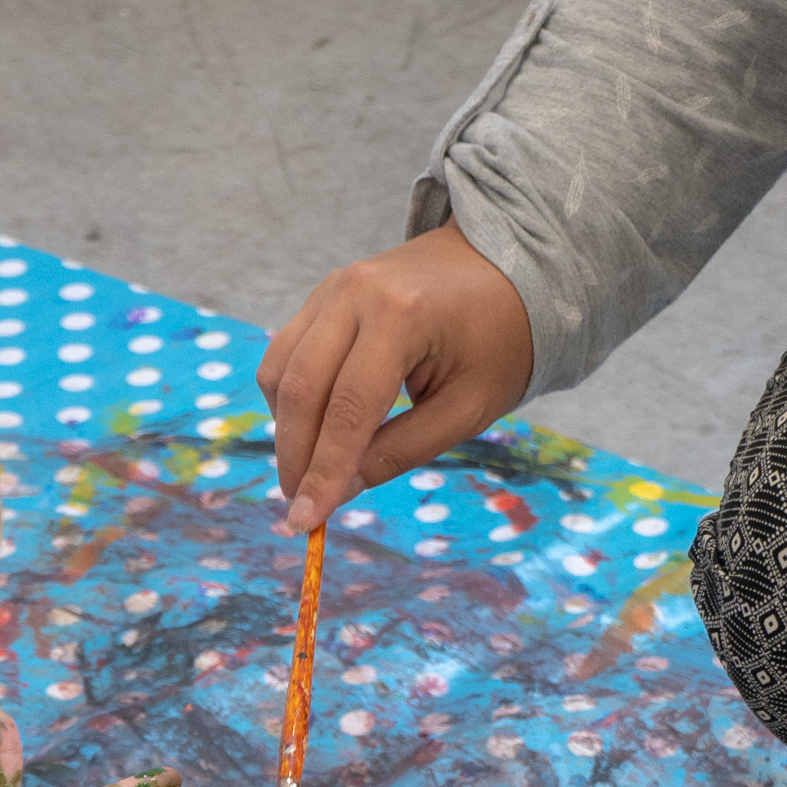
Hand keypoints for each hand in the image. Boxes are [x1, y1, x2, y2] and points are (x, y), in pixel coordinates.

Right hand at [258, 221, 533, 533]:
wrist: (506, 265)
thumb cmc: (500, 338)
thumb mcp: (466, 408)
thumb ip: (401, 451)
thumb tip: (340, 490)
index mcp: (401, 316)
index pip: (346, 410)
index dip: (322, 473)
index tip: (305, 522)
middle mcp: (354, 293)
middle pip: (299, 390)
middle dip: (295, 458)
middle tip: (301, 507)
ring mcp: (333, 288)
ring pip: (279, 371)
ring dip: (286, 430)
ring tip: (309, 472)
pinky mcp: (324, 295)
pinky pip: (287, 354)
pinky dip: (290, 400)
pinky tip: (314, 431)